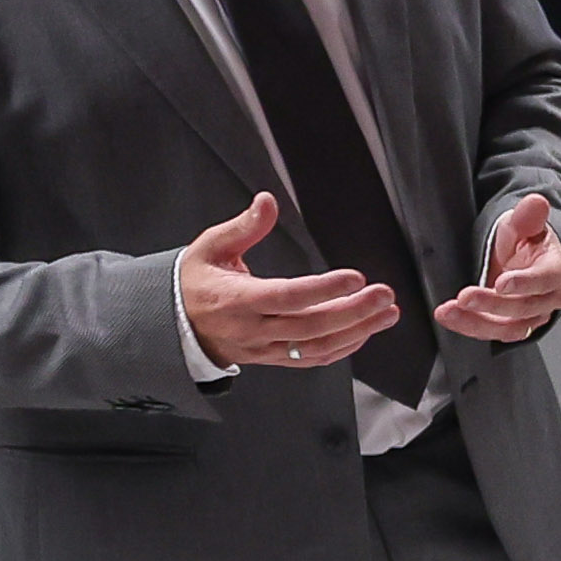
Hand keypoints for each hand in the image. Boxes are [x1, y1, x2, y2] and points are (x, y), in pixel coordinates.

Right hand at [180, 194, 401, 375]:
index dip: (322, 290)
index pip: (286, 297)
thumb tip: (267, 202)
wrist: (174, 324)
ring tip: (386, 313)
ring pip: (315, 347)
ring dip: (356, 331)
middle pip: (309, 326)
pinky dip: (341, 348)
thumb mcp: (210, 248)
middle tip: (384, 295)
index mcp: (236, 300)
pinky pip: (310, 359)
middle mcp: (252, 329)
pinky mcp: (272, 359)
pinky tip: (365, 331)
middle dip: (353, 312)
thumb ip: (243, 227)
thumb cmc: (195, 282)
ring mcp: (263, 349)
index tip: (355, 277)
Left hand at [435, 192, 560, 344]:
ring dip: (477, 322)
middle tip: (465, 296)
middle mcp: (549, 298)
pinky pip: (494, 333)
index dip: (524, 283)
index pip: (545, 280)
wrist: (519, 261)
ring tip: (450, 312)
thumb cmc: (525, 243)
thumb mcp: (522, 224)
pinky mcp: (513, 326)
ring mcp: (532, 316)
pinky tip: (450, 317)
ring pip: (510, 327)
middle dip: (492, 304)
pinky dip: (471, 328)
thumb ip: (528, 216)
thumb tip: (536, 202)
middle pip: (525, 307)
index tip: (501, 283)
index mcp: (557, 271)